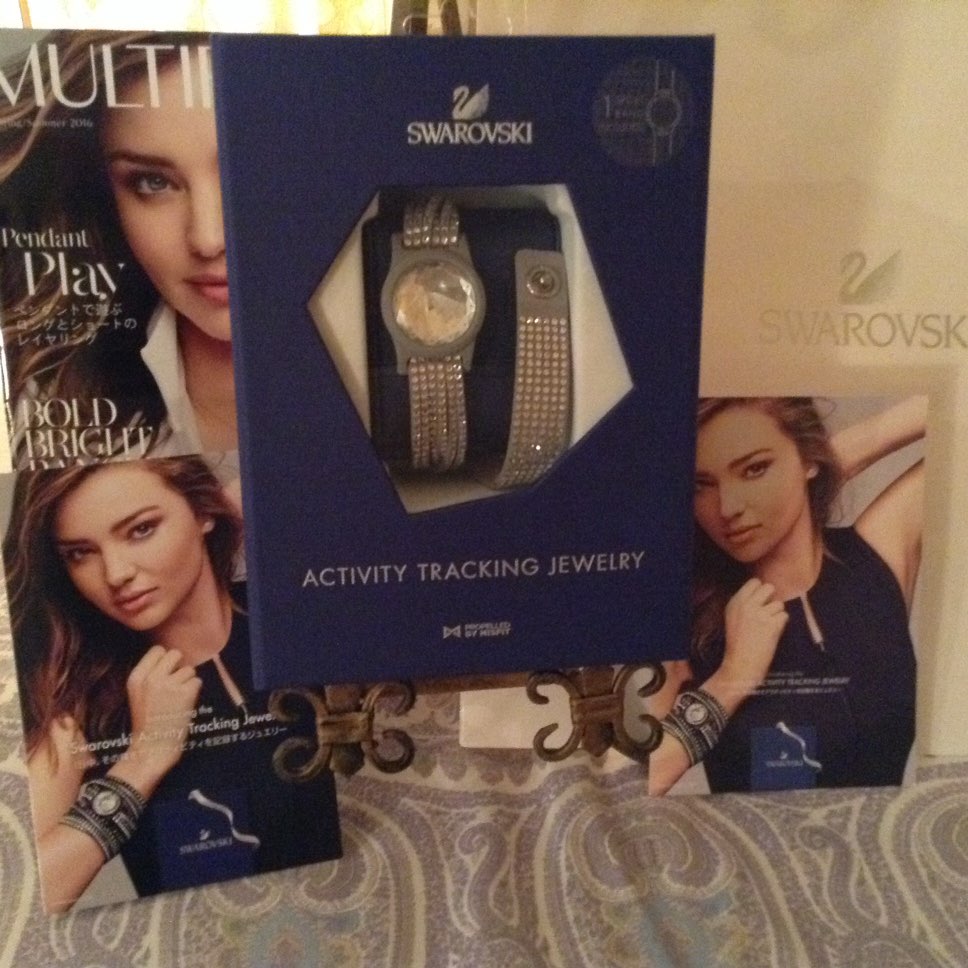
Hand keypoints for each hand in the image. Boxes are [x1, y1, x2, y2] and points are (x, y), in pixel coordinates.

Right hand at [125, 646, 200, 781]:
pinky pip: (197, 682)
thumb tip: (172, 658)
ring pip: (189, 670)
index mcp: (137, 677)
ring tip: (178, 699)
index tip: (166, 672)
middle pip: (175, 654)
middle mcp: (152, 677)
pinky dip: (195, 692)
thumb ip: (151, 674)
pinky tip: (185, 704)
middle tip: (175, 685)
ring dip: (187, 682)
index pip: (158, 650)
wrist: (152, 748)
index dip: (165, 660)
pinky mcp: (185, 693)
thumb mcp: (138, 693)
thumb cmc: (147, 722)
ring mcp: (169, 684)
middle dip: (179, 667)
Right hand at [719, 578, 787, 695]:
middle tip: (767, 612)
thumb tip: (762, 591)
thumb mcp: (732, 616)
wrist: (741, 663)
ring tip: (768, 626)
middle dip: (771, 599)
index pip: (754, 582)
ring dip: (777, 614)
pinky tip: (772, 633)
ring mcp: (760, 614)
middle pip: (768, 588)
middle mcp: (747, 605)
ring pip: (779, 604)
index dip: (761, 591)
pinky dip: (781, 624)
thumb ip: (744, 602)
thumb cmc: (737, 642)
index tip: (761, 601)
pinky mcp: (772, 624)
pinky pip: (784, 616)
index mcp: (735, 602)